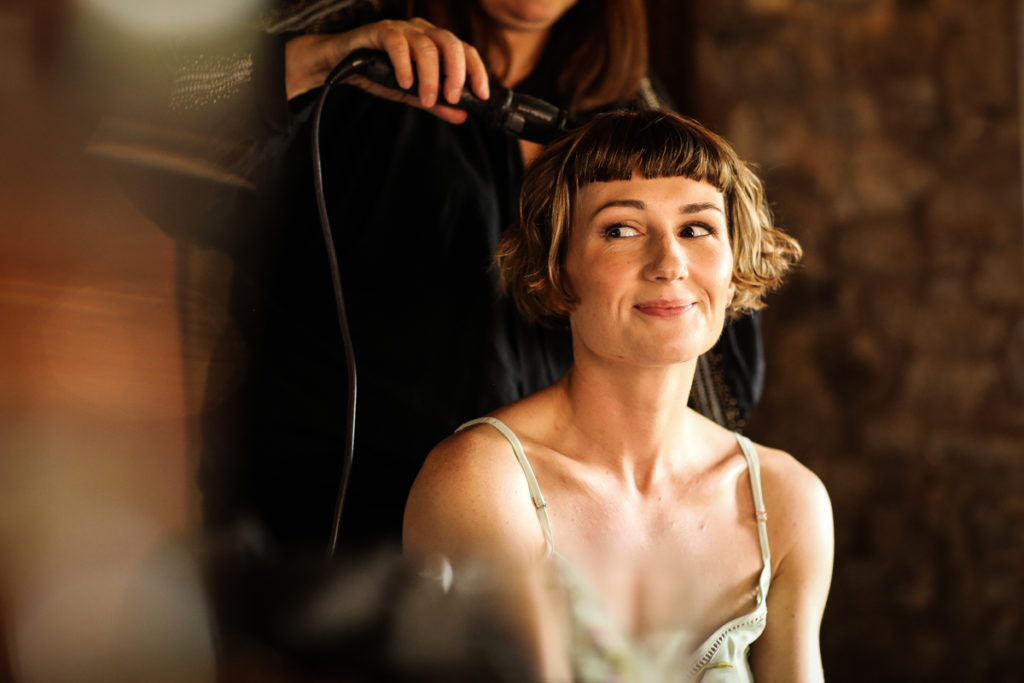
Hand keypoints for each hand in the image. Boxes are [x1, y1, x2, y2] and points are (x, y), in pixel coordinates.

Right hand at [284, 18, 490, 123]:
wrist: (340, 65)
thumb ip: (437, 103)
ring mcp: (401, 29)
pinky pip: (396, 43)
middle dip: (456, 72)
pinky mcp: (379, 31)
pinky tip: (405, 83)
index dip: (476, 71)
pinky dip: (404, 64)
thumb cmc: (378, 73)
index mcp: (434, 42)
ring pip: (425, 45)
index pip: (465, 51)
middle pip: (450, 44)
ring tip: (427, 98)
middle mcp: (421, 31)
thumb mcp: (412, 93)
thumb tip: (463, 115)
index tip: (481, 95)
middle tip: (453, 98)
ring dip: (430, 75)